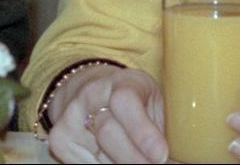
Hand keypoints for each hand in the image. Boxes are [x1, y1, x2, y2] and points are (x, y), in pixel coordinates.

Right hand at [46, 65, 168, 163]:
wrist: (92, 92)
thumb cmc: (134, 102)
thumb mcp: (153, 103)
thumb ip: (162, 127)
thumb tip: (180, 160)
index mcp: (122, 82)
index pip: (125, 101)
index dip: (142, 131)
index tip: (160, 154)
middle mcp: (91, 95)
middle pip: (109, 133)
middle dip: (135, 159)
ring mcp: (71, 116)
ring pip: (97, 155)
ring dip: (121, 164)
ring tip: (139, 161)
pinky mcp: (59, 138)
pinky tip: (114, 161)